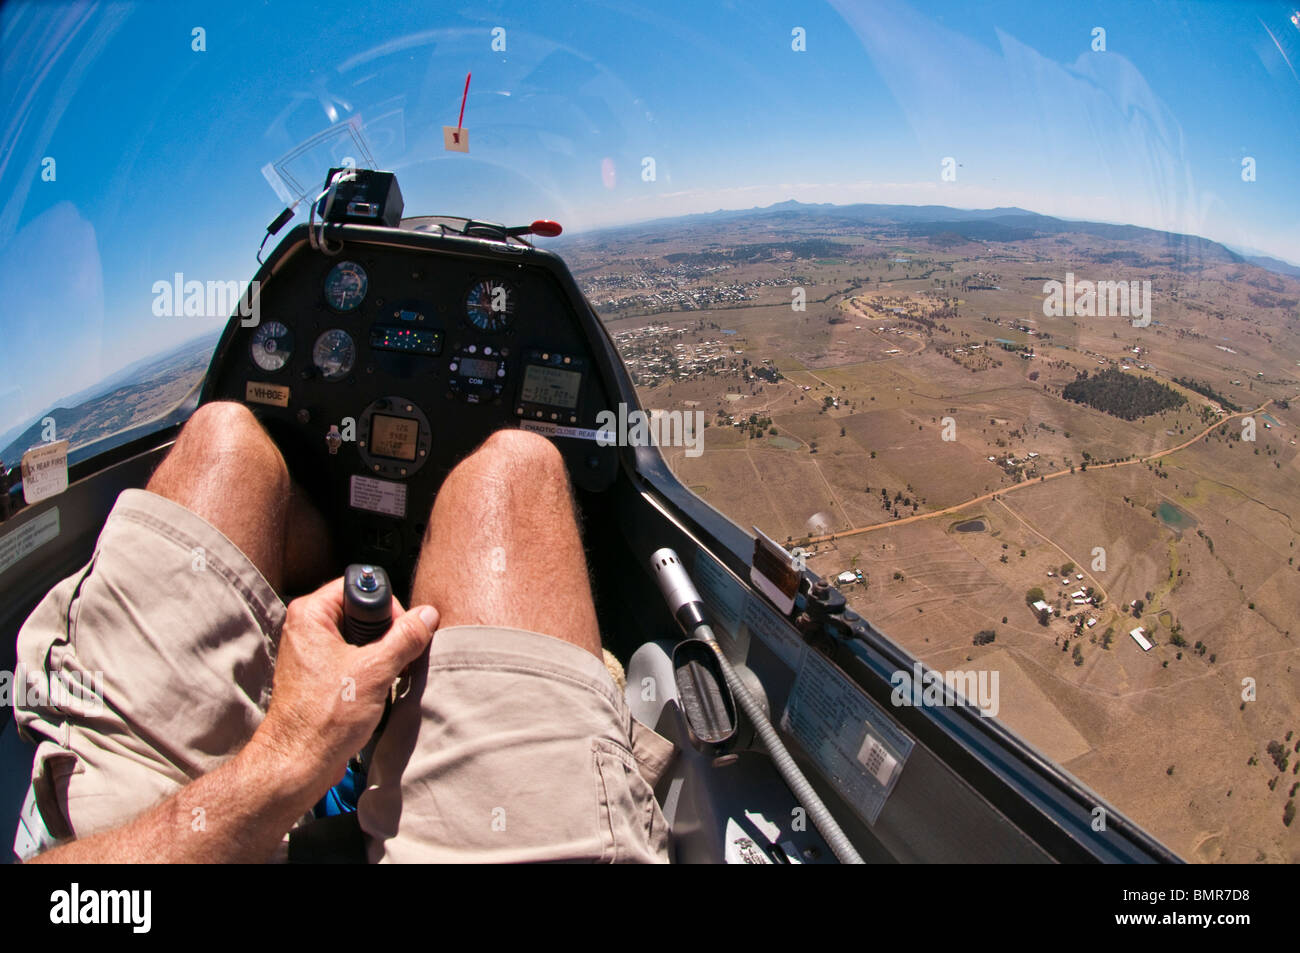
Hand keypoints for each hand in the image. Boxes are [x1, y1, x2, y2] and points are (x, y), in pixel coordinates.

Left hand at [249, 577, 437, 802]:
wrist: (299, 763)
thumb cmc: (322, 719)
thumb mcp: (376, 670)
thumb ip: (405, 637)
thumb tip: (427, 616)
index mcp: (311, 615)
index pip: (360, 586)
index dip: (384, 607)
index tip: (397, 632)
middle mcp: (307, 629)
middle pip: (363, 612)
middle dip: (387, 634)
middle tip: (393, 659)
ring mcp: (312, 653)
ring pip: (361, 638)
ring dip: (381, 656)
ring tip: (384, 679)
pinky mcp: (320, 676)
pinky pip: (354, 659)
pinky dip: (371, 671)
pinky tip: (376, 691)